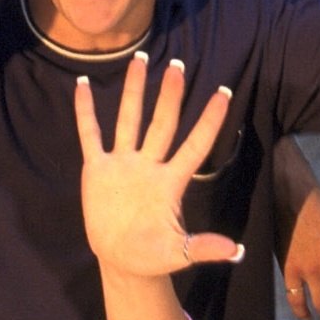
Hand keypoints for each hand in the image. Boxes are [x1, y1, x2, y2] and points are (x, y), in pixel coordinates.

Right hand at [75, 53, 243, 277]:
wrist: (122, 261)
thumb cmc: (154, 255)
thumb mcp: (179, 253)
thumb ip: (203, 247)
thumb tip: (237, 251)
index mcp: (171, 182)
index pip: (195, 144)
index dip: (209, 121)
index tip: (224, 93)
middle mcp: (149, 165)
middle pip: (162, 124)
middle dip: (170, 96)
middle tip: (179, 65)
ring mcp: (123, 164)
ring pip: (129, 120)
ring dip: (134, 91)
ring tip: (140, 58)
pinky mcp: (97, 169)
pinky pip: (90, 135)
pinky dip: (85, 111)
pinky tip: (82, 85)